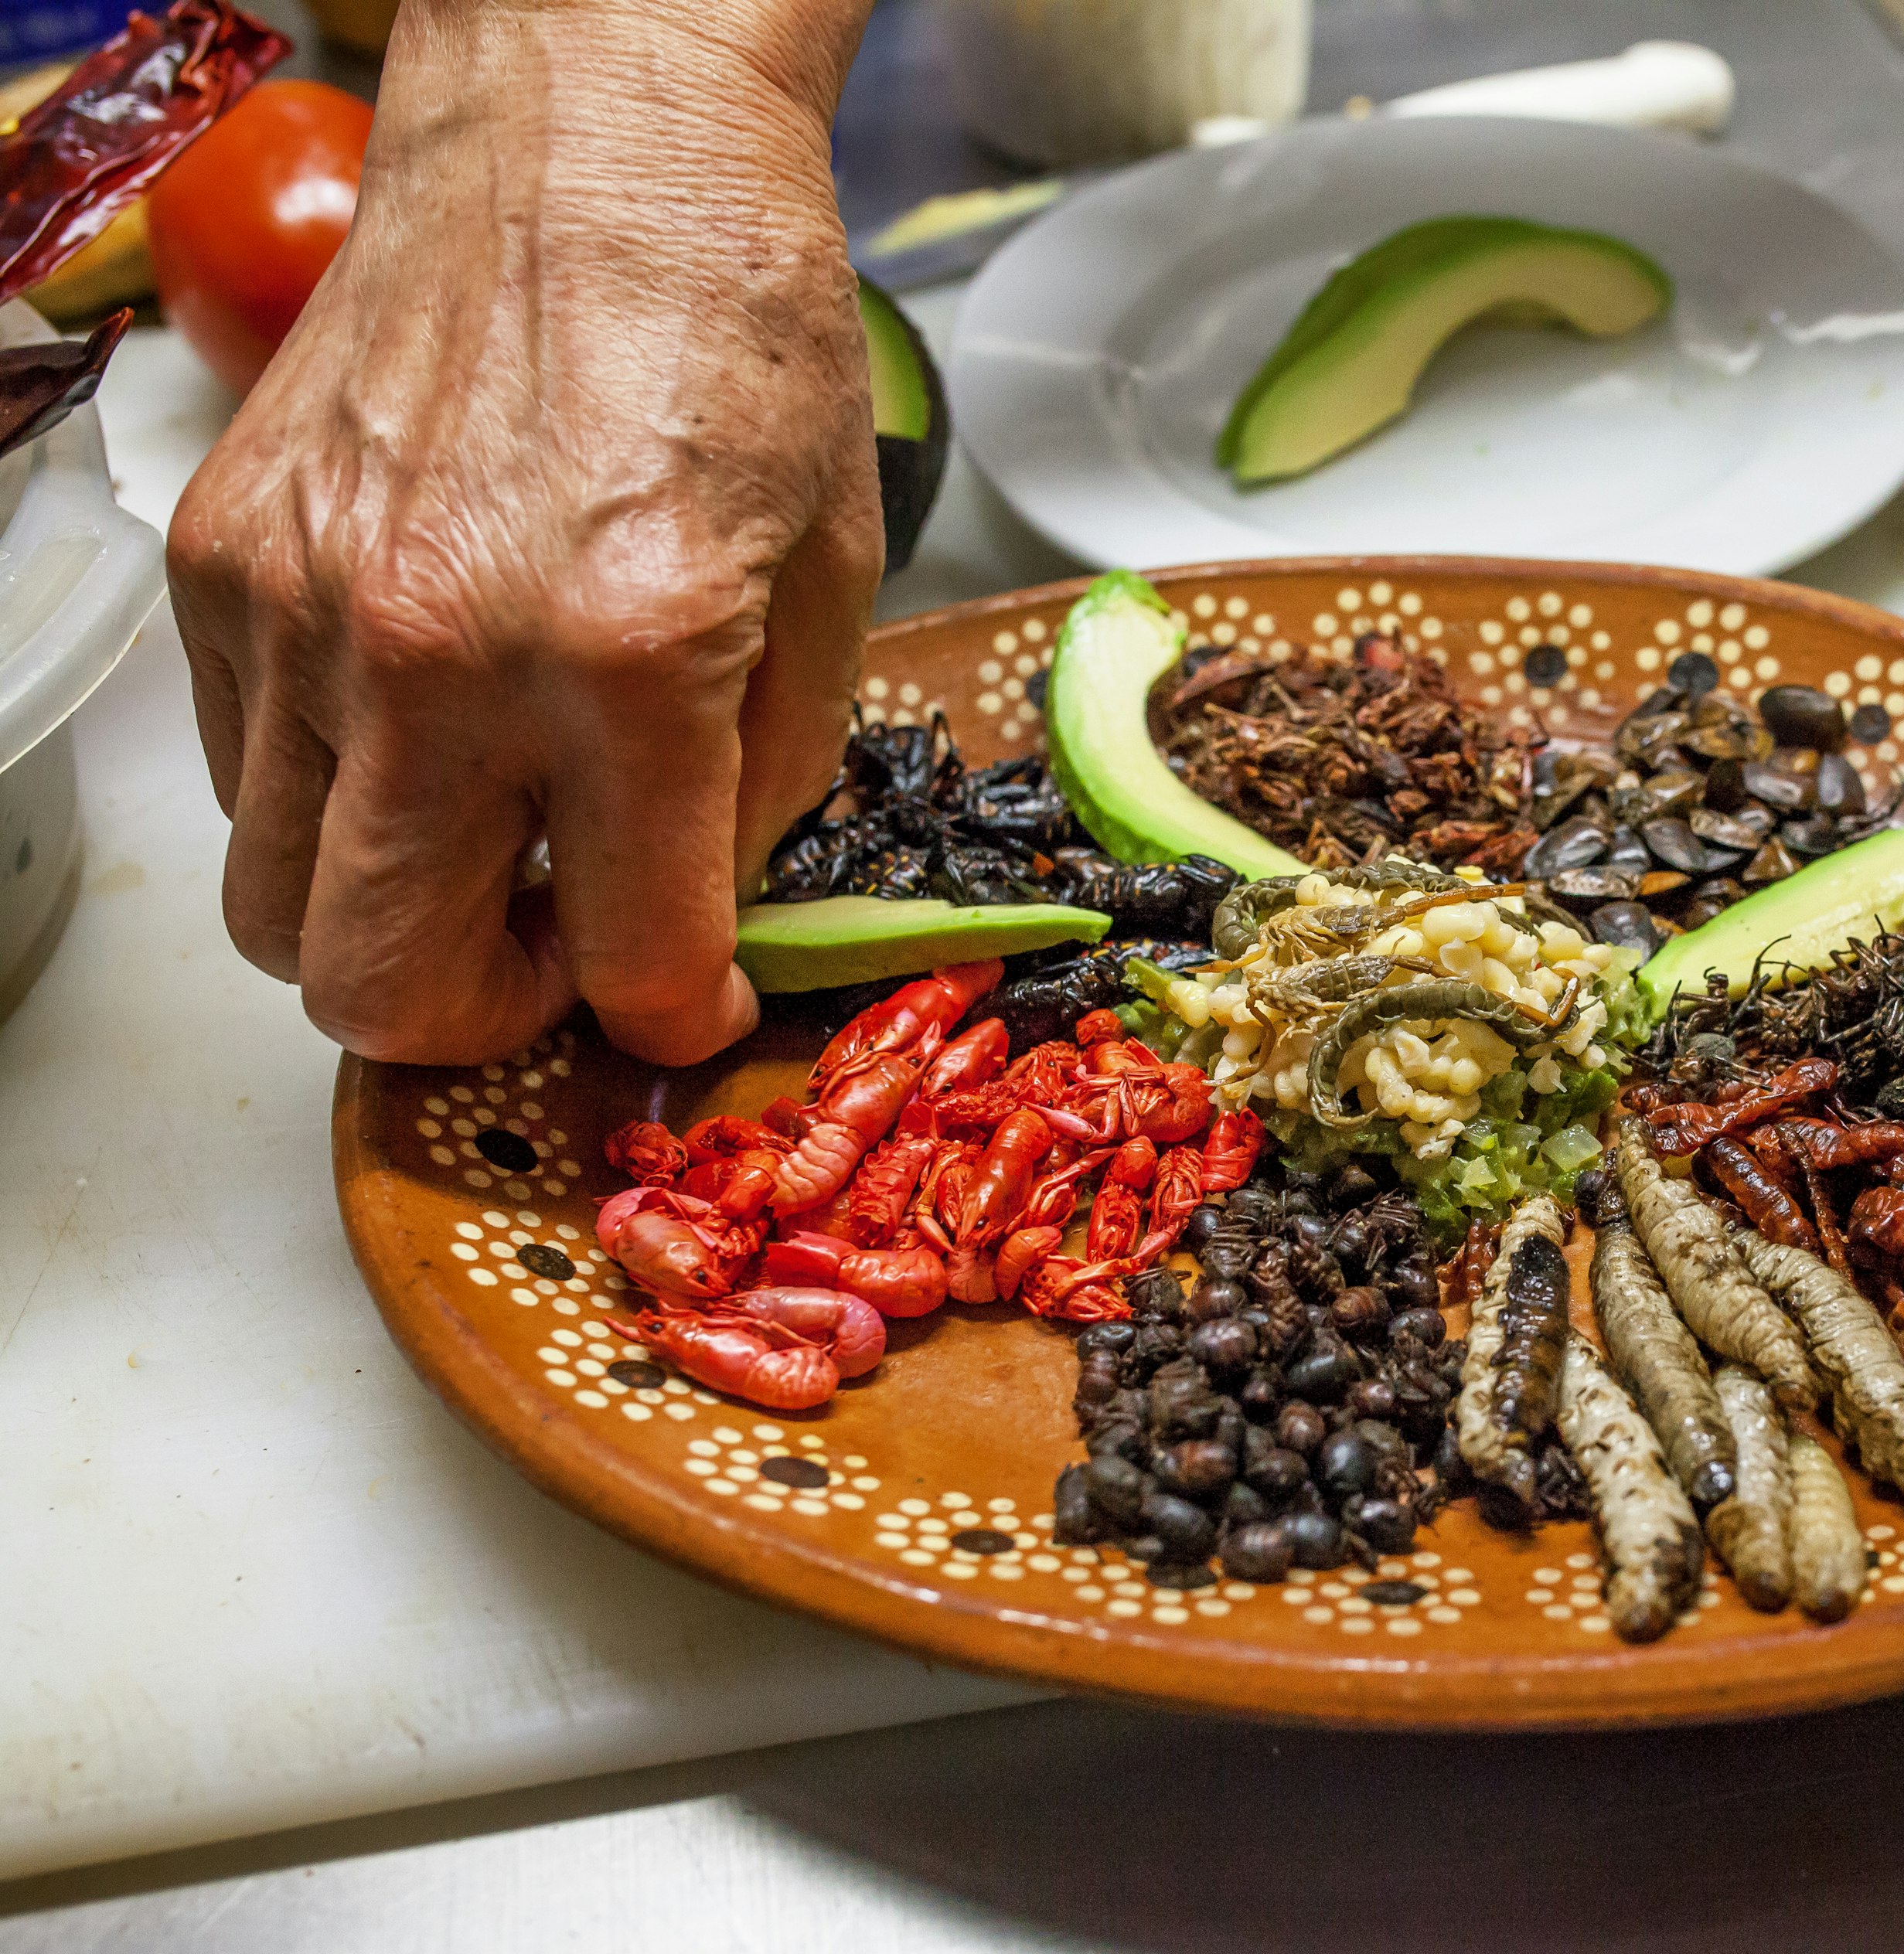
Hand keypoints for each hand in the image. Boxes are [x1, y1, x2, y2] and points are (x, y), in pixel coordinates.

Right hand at [168, 0, 877, 1064]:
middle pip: (378, 988)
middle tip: (561, 955)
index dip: (669, 1019)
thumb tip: (701, 929)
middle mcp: (438, 650)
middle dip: (484, 1016)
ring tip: (494, 850)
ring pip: (276, 907)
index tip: (685, 1003)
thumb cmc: (735, 329)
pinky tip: (431, 732)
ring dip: (389, 919)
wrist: (594, 137)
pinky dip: (330, 802)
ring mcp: (304, 607)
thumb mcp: (828, 585)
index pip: (624, 963)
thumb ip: (765, 790)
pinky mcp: (228, 562)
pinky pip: (242, 777)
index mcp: (628, 658)